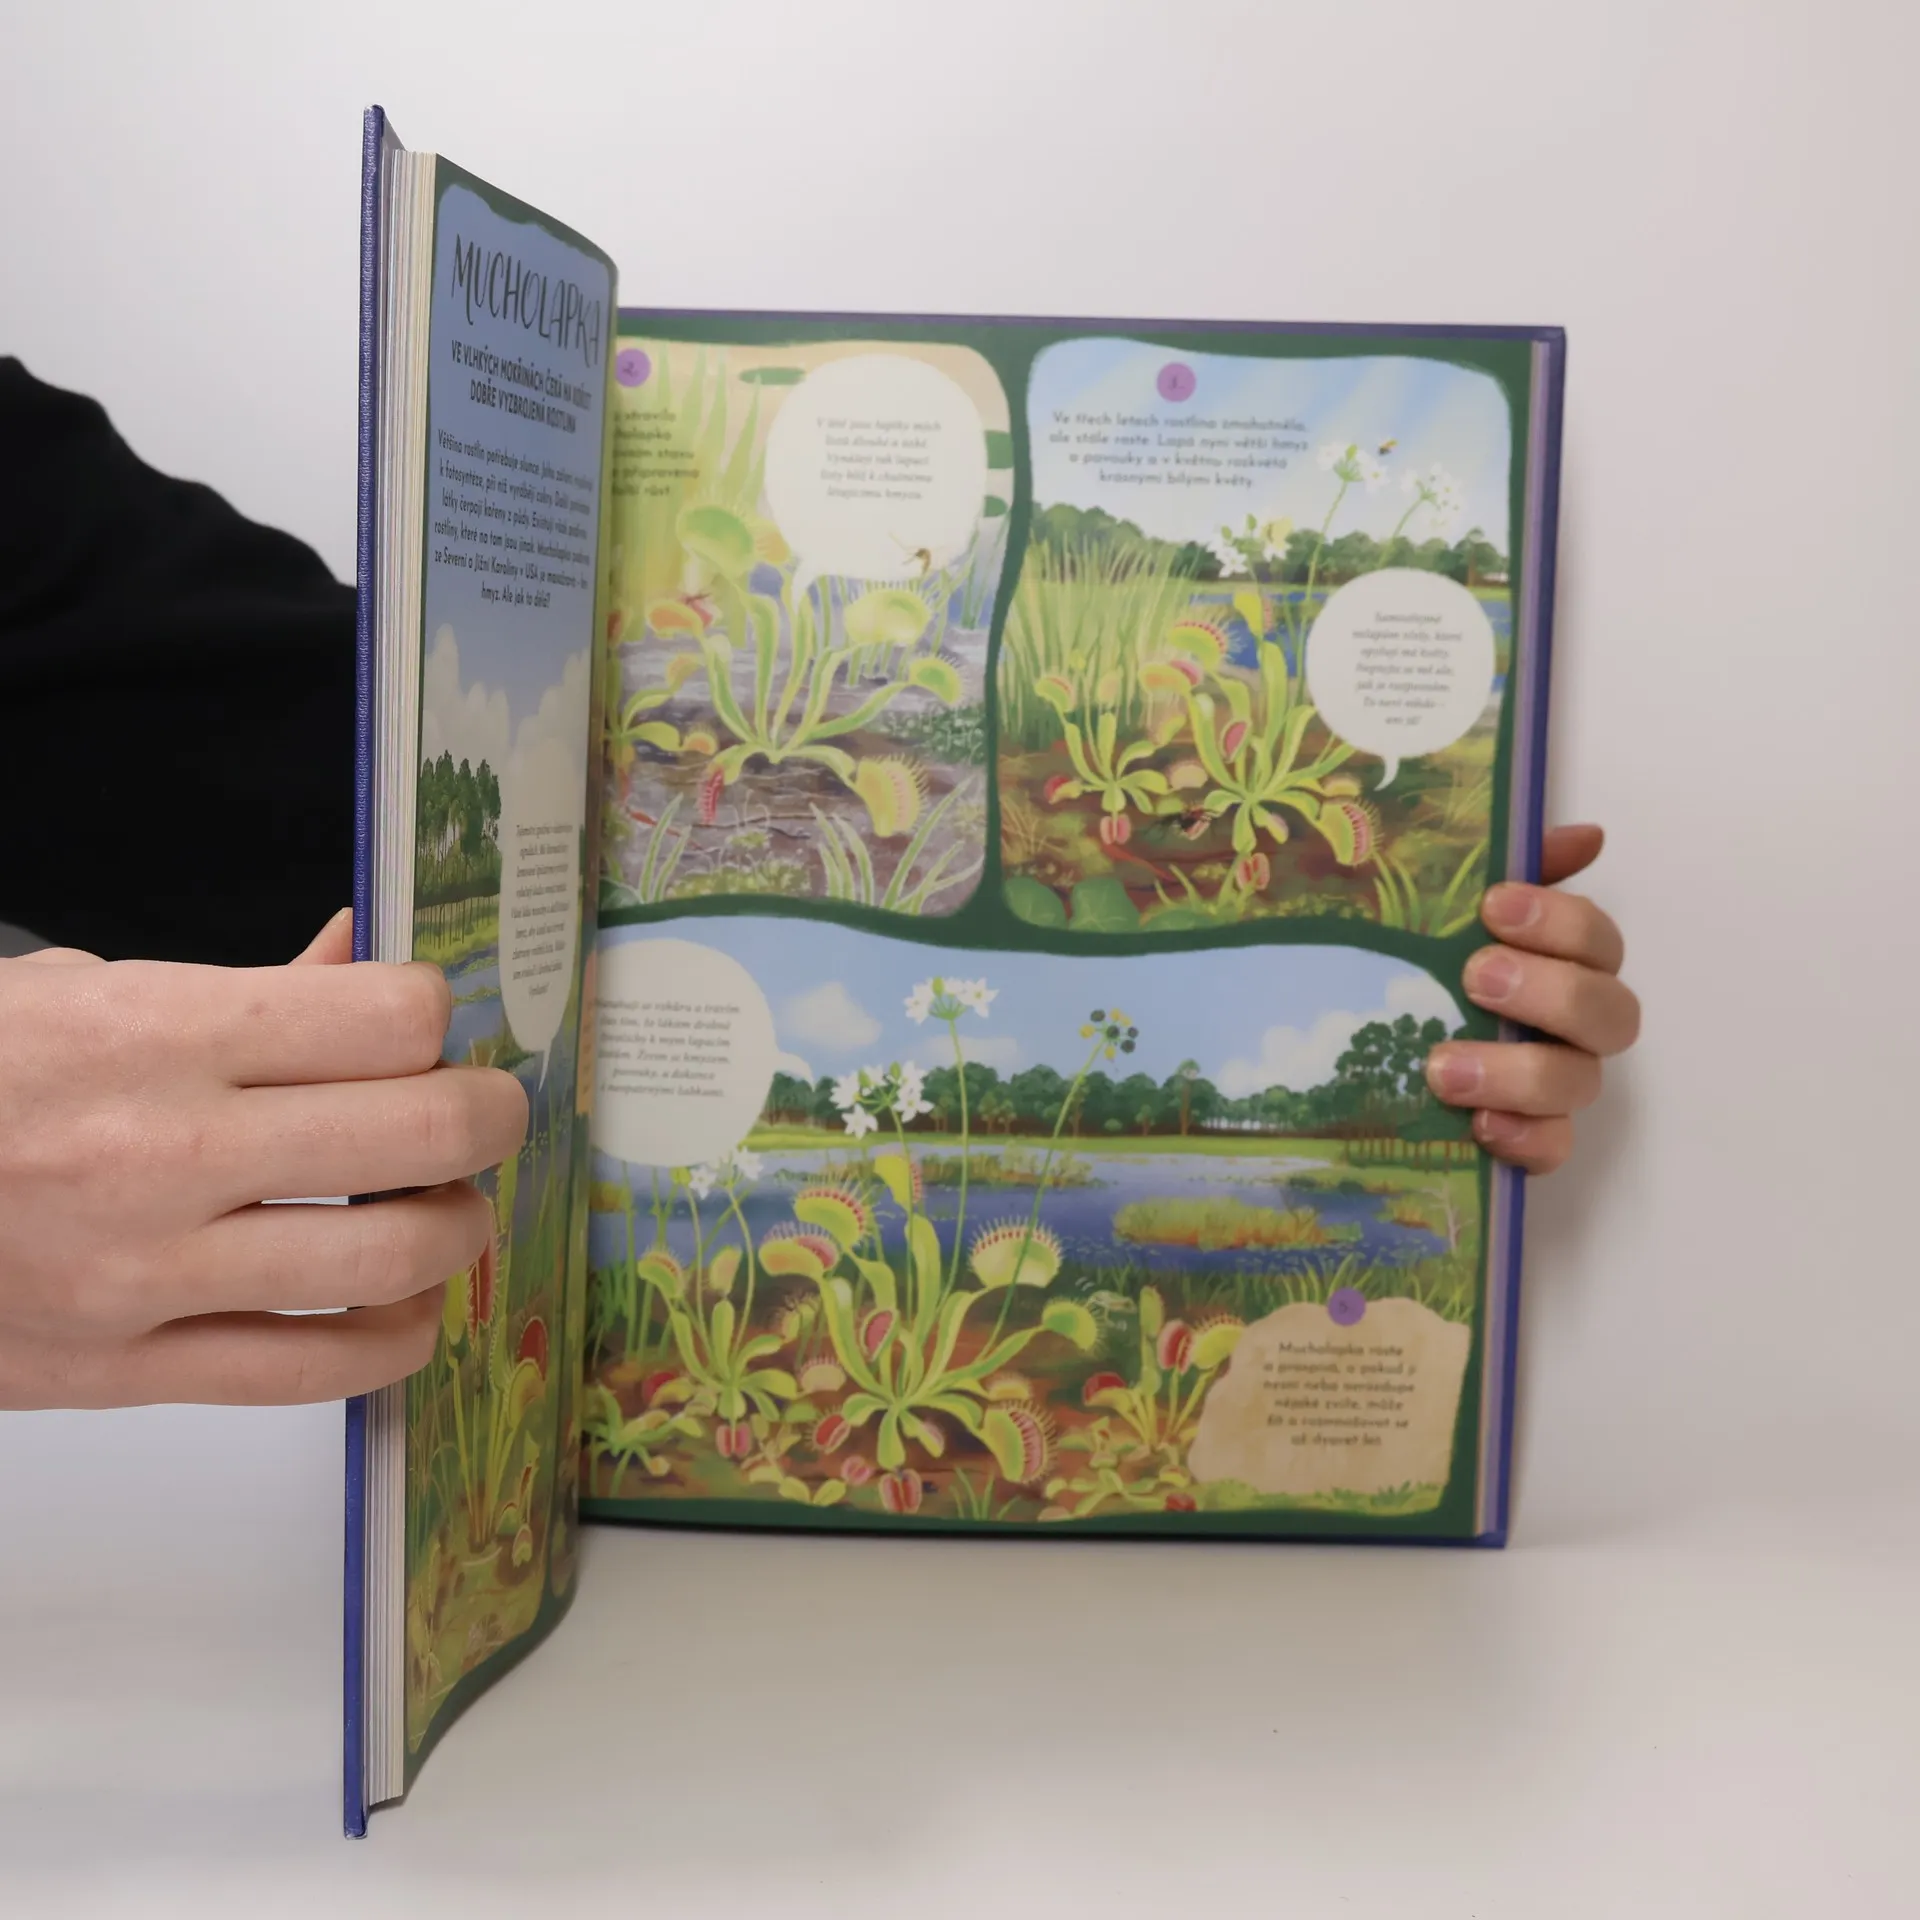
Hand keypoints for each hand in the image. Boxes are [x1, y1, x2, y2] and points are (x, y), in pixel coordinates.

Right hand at [0, 909, 526, 1408]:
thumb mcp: (85, 990)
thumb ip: (247, 985)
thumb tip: (360, 952)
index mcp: (158, 1032)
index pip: (388, 1019)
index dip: (436, 1019)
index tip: (428, 1030)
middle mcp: (165, 1150)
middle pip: (423, 1134)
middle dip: (489, 1118)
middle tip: (486, 1115)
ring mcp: (146, 1272)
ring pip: (390, 1261)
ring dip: (456, 1232)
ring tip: (444, 1209)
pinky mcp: (125, 1369)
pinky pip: (311, 1371)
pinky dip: (395, 1340)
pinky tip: (404, 1305)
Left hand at [1424, 825, 1639, 1174]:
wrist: (1352, 1058)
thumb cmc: (1415, 969)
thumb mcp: (1441, 909)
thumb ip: (1507, 866)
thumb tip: (1587, 835)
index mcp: (1562, 965)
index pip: (1598, 939)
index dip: (1560, 920)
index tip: (1494, 905)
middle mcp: (1571, 1027)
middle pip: (1611, 1013)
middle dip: (1550, 992)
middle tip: (1476, 976)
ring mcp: (1554, 1087)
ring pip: (1578, 1082)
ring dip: (1516, 1071)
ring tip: (1442, 1066)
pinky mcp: (1528, 1141)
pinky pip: (1552, 1149)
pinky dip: (1524, 1139)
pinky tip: (1478, 1126)